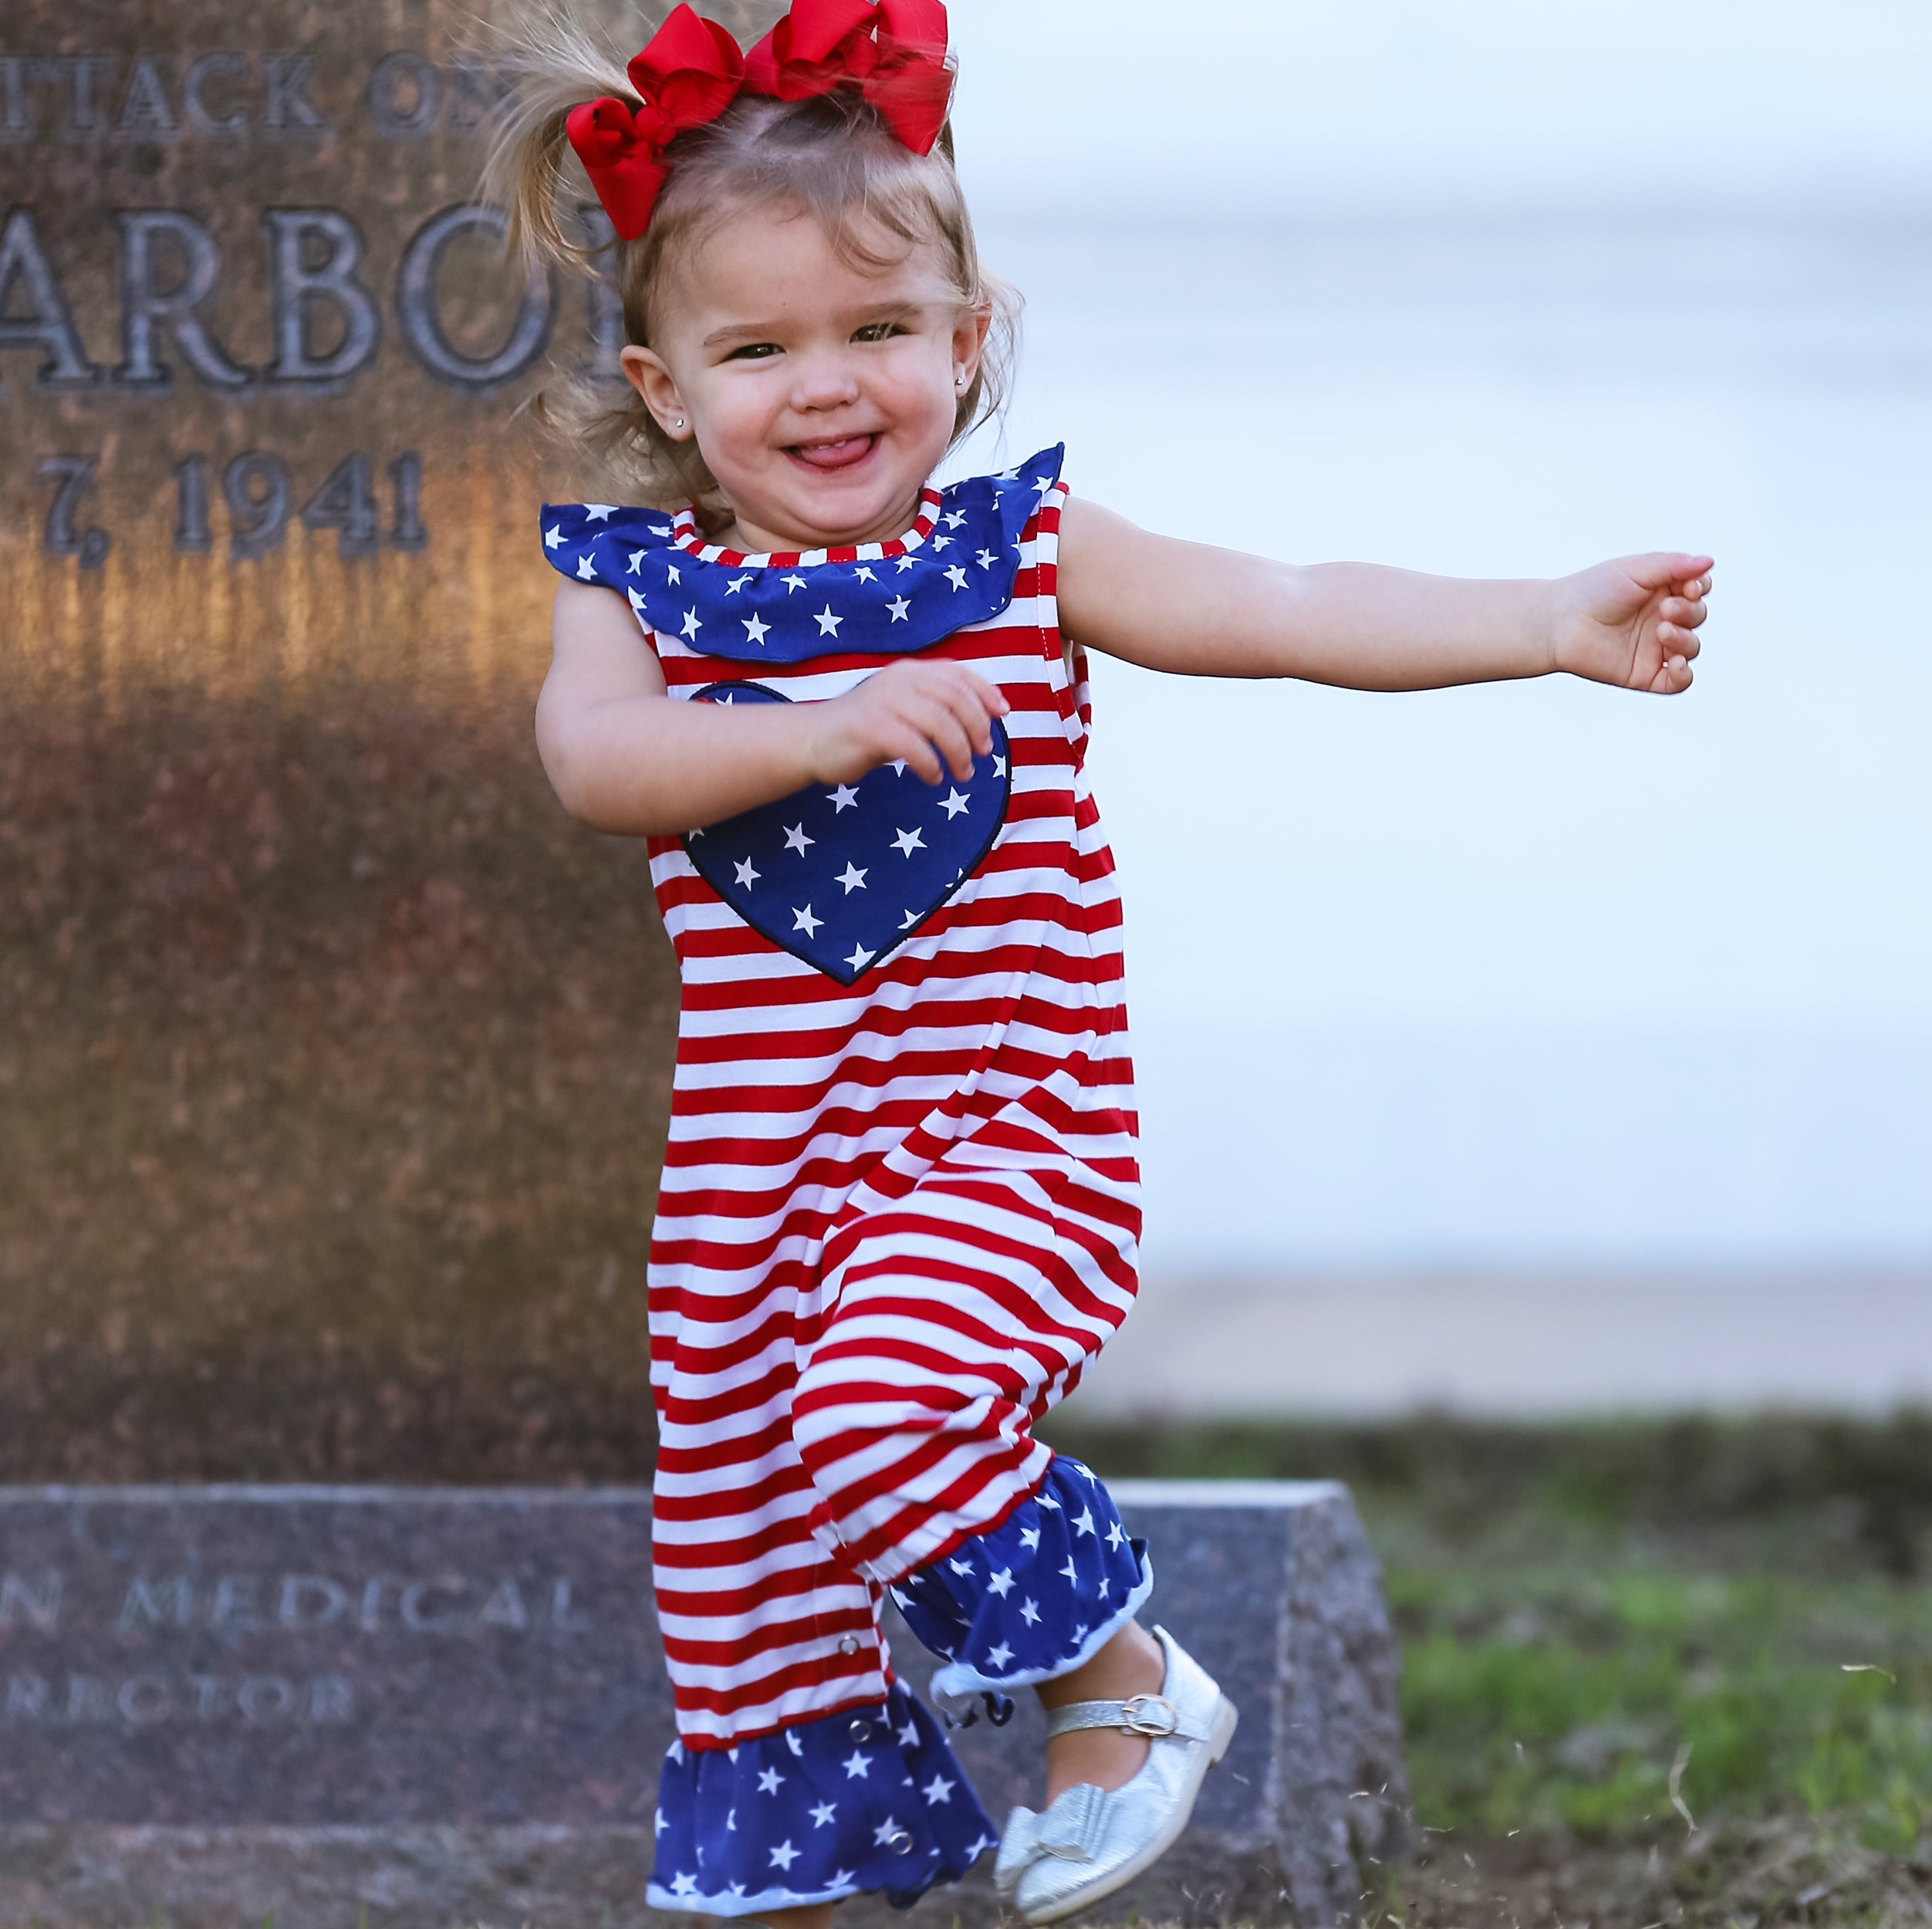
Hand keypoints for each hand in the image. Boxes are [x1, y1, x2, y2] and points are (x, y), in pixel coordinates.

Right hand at [802, 659, 1008, 786]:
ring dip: (958, 752)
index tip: (1002, 714)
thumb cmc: (868, 729)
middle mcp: (899, 679)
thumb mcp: (905, 709)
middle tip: (983, 754)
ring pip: (939, 723)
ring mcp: (884, 701)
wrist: (814, 740)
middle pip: (955, 698)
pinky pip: (914, 747)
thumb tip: (984, 720)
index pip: (958, 674)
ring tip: (962, 774)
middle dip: (976, 728)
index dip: (985, 692)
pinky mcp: (871, 727)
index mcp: (911, 671)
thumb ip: (937, 707)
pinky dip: (930, 765)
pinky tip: (933, 777)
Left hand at [1549, 553, 1713, 693]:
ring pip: (1691, 648)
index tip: (1689, 586)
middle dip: (1690, 611)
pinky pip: (1677, 682)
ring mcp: (1654, 648)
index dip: (1700, 588)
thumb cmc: (1591, 591)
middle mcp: (1661, 619)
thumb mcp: (1636, 569)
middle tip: (1665, 608)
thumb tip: (1709, 562)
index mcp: (1662, 591)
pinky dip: (1684, 675)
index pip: (1698, 589)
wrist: (1558, 622)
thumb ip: (1673, 565)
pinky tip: (1675, 662)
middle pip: (1697, 616)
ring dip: (1686, 639)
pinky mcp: (1644, 674)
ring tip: (1662, 630)